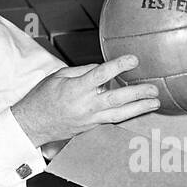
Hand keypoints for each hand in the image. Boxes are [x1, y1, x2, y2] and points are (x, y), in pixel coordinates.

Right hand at [12, 55, 159, 147]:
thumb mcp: (59, 76)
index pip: (101, 75)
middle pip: (116, 98)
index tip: (133, 59)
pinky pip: (112, 119)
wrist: (32, 125)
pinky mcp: (91, 127)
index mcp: (76, 88)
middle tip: (153, 88)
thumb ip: (82, 71)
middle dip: (137, 93)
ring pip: (119, 114)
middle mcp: (85, 105)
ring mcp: (89, 119)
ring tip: (155, 102)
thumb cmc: (42, 98)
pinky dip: (127, 114)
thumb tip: (102, 69)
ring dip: (139, 108)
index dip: (118, 66)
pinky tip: (139, 110)